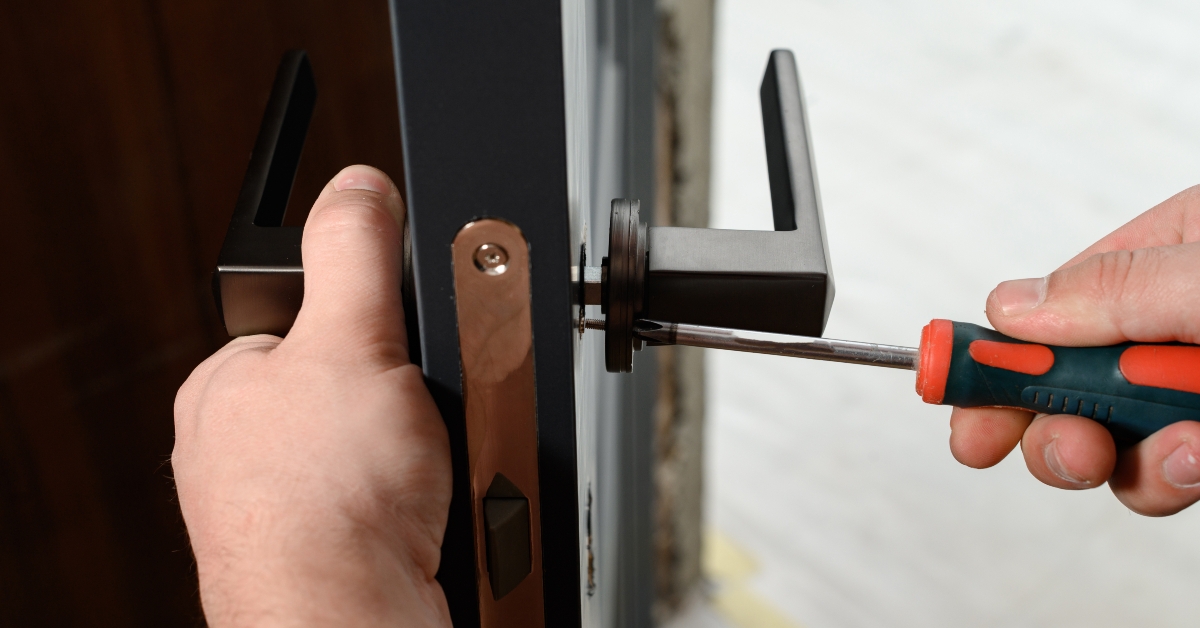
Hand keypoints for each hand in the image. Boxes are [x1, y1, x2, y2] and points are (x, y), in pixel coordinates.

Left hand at [173, 166, 451, 625]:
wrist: (351, 622)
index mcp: (228, 388)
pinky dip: (425, 499)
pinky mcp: (331, 550)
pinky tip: (430, 509)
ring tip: (429, 469)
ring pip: (382, 447)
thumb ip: (354, 252)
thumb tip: (357, 184)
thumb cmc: (323, 506)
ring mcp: (283, 506)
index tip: (397, 343)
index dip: (366, 322)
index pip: (307, 319)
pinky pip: (395, 500)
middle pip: (354, 384)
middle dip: (402, 397)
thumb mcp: (350, 340)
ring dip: (422, 450)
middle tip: (418, 416)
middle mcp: (243, 450)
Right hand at [949, 185, 1199, 515]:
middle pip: (1064, 378)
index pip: (1050, 303)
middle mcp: (1175, 320)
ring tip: (1178, 453)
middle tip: (1067, 445)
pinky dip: (1172, 477)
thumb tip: (1012, 307)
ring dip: (1127, 462)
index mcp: (1172, 253)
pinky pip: (1164, 472)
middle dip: (1055, 420)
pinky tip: (1199, 462)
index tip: (945, 384)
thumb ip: (1118, 288)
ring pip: (1111, 439)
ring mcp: (1193, 383)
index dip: (993, 349)